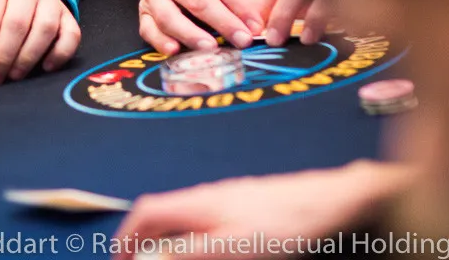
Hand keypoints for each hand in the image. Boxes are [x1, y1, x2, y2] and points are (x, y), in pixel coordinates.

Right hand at [112, 161, 414, 259]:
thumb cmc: (282, 224)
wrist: (329, 201)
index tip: (120, 257)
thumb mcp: (232, 246)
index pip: (146, 212)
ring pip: (183, 213)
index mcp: (196, 203)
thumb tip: (151, 258)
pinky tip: (206, 245)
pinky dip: (189, 232)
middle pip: (161, 211)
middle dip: (145, 236)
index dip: (127, 235)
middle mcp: (206, 194)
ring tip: (168, 256)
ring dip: (167, 235)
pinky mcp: (246, 200)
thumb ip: (188, 253)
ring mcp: (226, 195)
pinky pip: (204, 215)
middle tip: (141, 259)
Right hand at [138, 0, 260, 55]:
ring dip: (191, 35)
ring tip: (212, 48)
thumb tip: (255, 19)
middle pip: (197, 0)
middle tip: (243, 40)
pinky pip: (148, 29)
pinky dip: (159, 41)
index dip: (240, 6)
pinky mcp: (142, 11)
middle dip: (223, 23)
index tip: (256, 26)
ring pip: (169, 17)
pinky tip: (174, 50)